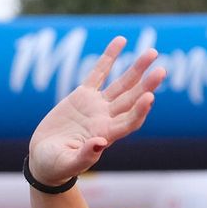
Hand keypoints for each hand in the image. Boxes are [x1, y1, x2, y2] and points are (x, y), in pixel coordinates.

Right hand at [27, 36, 163, 187]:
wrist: (44, 159)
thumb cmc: (55, 166)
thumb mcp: (66, 163)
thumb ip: (84, 156)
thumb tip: (100, 144)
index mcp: (105, 136)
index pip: (128, 122)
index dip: (140, 111)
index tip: (150, 97)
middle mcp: (106, 119)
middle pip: (131, 100)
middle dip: (146, 86)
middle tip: (162, 71)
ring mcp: (97, 106)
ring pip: (121, 85)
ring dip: (137, 69)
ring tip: (152, 52)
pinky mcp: (83, 96)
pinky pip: (98, 72)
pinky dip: (109, 57)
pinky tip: (121, 41)